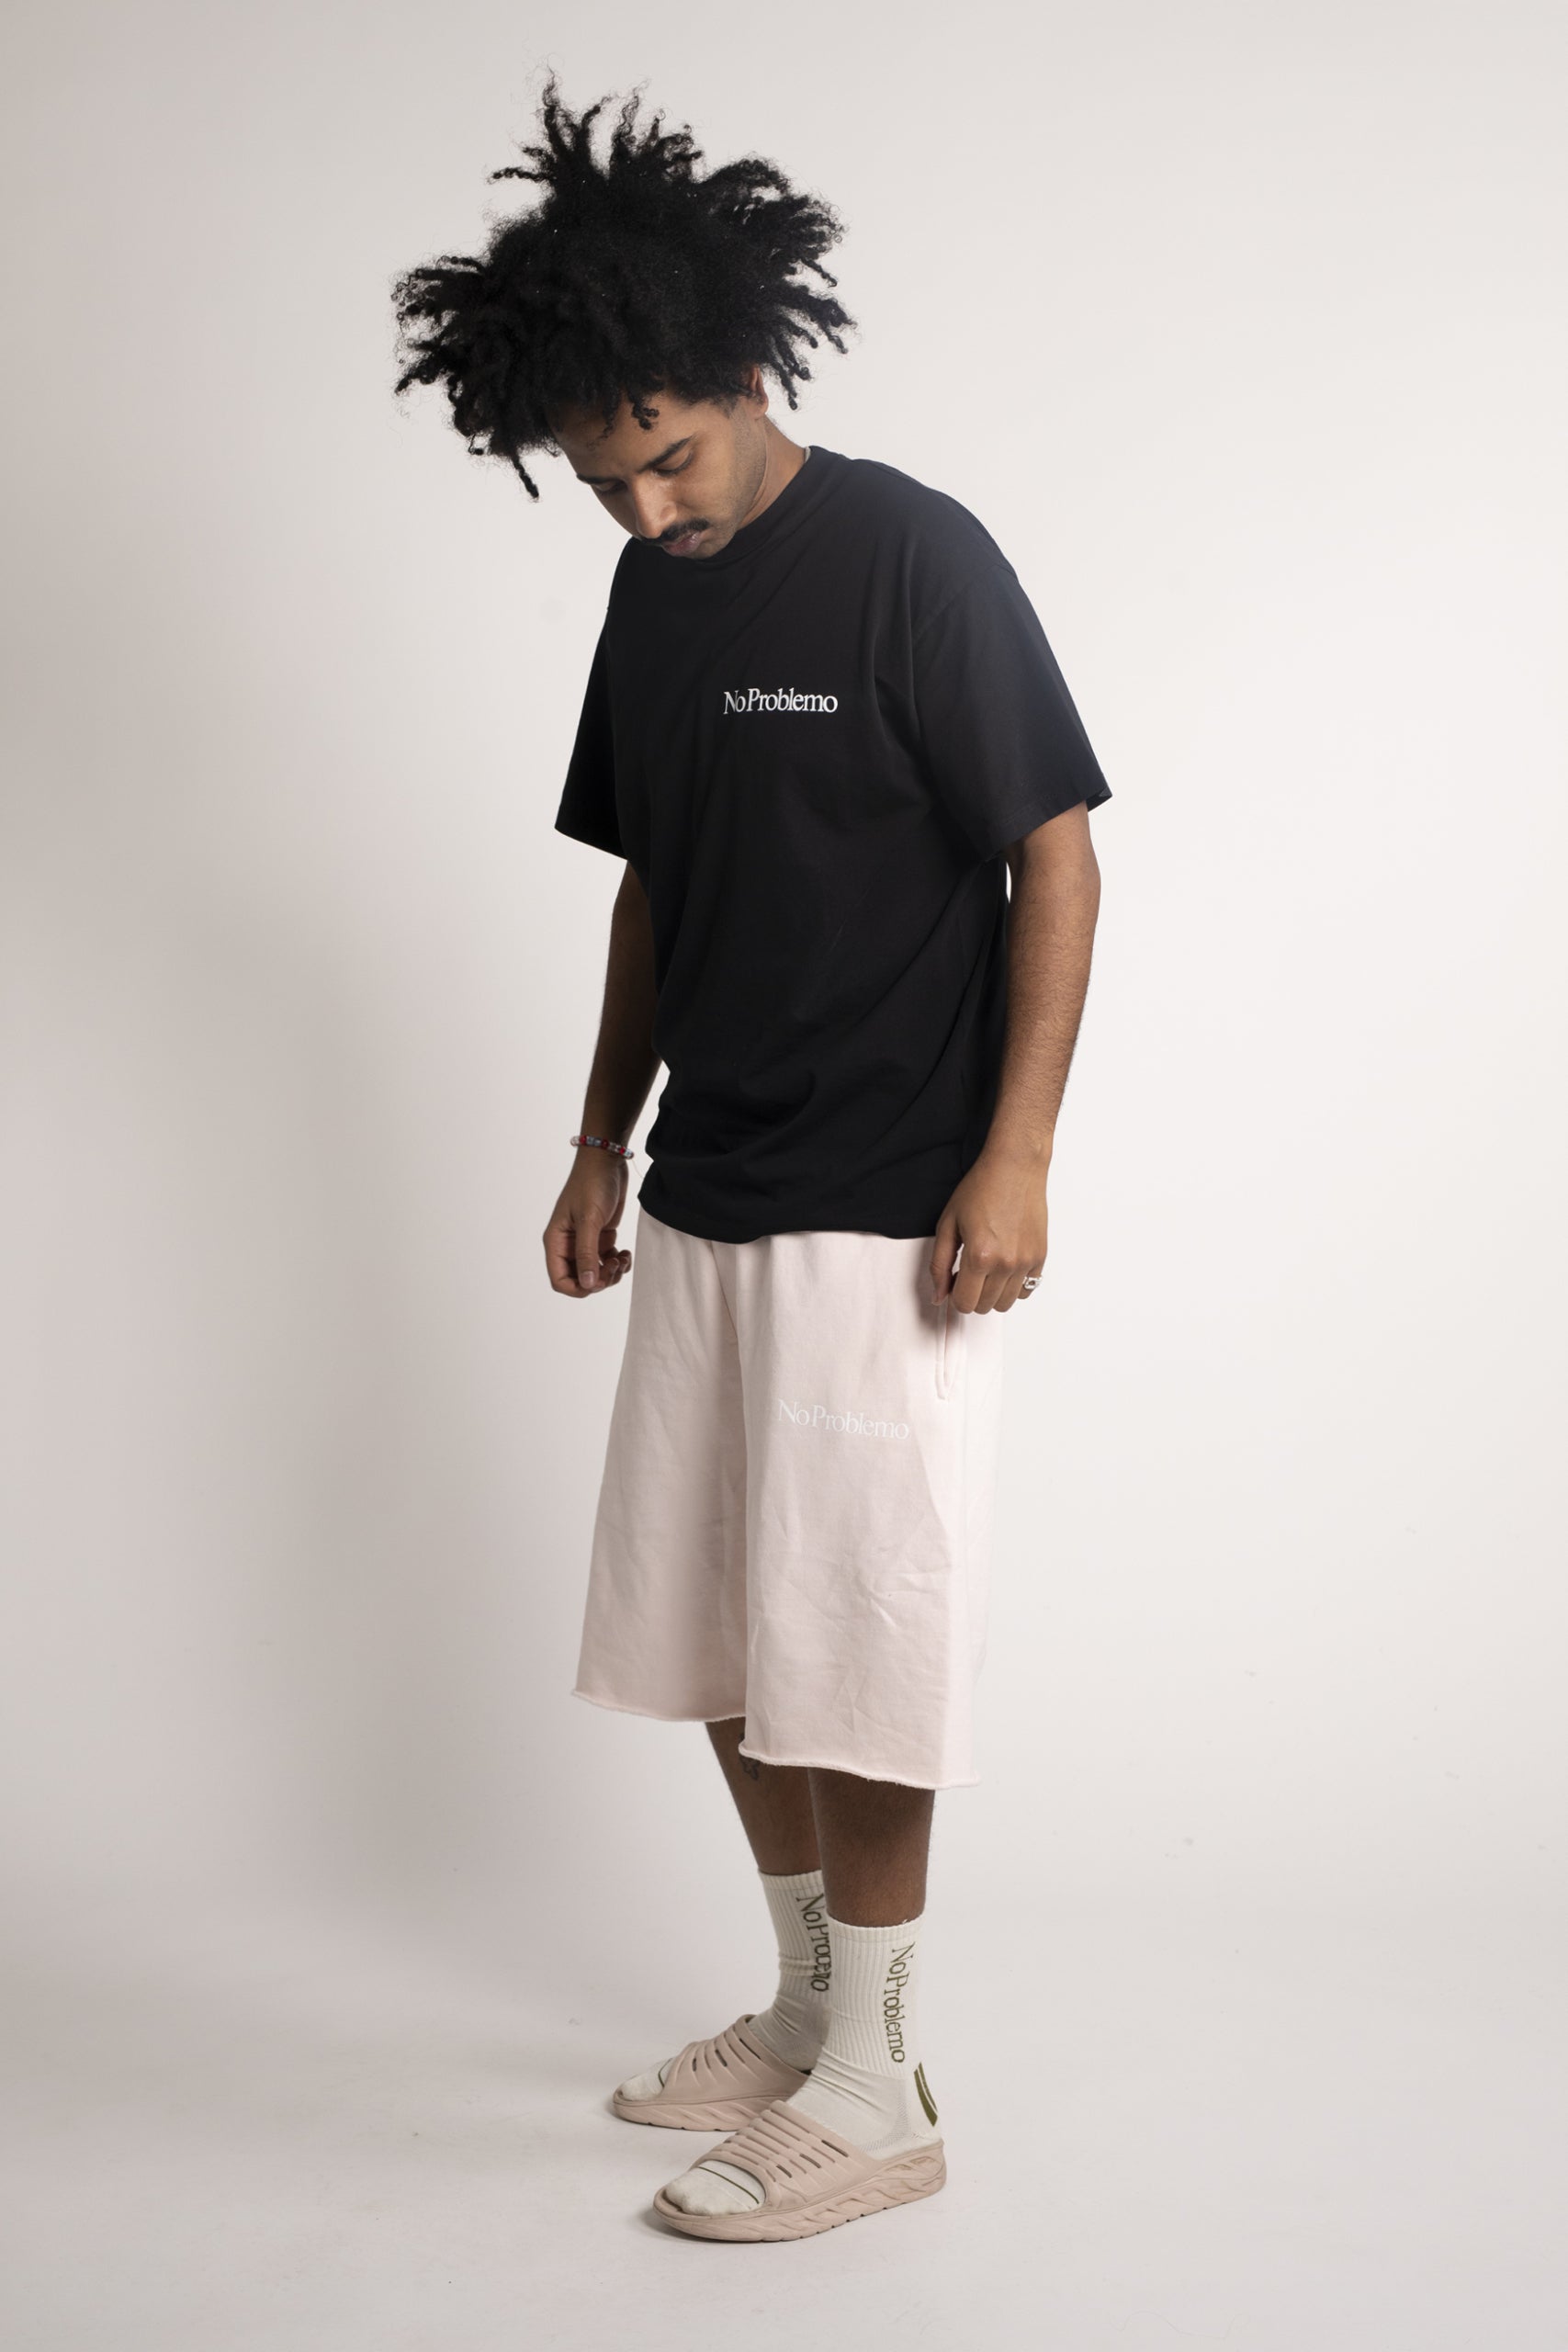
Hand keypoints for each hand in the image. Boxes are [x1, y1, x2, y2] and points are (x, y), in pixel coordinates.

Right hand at [543, 1152, 633, 1297]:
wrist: (607, 1161)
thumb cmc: (592, 1184)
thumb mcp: (589, 1220)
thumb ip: (587, 1253)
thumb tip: (587, 1285)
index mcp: (556, 1241)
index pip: (559, 1279)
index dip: (578, 1288)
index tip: (597, 1282)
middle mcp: (568, 1244)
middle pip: (579, 1279)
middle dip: (599, 1280)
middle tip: (614, 1266)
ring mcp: (585, 1241)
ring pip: (595, 1273)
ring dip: (611, 1272)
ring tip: (622, 1259)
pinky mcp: (600, 1236)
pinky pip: (606, 1261)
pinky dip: (617, 1263)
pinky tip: (625, 1253)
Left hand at [930, 1146, 1048, 1313]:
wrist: (1015, 1167)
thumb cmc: (981, 1188)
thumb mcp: (948, 1224)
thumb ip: (939, 1265)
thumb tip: (939, 1297)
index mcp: (979, 1256)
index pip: (964, 1303)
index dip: (953, 1294)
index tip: (954, 1279)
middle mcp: (1006, 1263)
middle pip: (984, 1307)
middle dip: (971, 1294)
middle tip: (968, 1270)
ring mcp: (1026, 1262)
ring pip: (1005, 1304)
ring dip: (992, 1293)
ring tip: (987, 1268)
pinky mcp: (1040, 1257)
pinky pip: (1025, 1290)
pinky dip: (1012, 1286)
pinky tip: (1004, 1265)